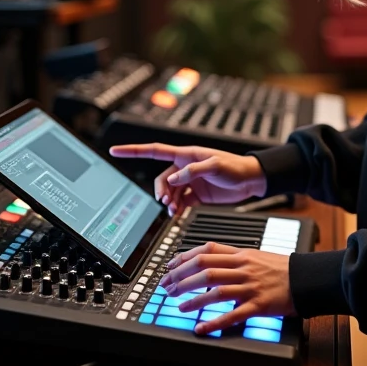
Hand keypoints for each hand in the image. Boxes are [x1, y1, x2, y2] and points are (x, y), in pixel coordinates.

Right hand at [108, 143, 266, 214]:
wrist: (251, 180)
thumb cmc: (236, 167)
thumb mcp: (215, 166)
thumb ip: (192, 172)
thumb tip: (173, 180)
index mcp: (186, 155)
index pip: (154, 151)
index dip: (133, 151)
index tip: (115, 150)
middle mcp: (185, 168)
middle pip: (161, 179)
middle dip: (160, 191)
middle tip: (166, 202)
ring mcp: (189, 182)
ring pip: (169, 192)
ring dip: (167, 202)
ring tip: (173, 210)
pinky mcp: (196, 195)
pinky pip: (179, 202)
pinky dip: (175, 209)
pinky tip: (177, 214)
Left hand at [159, 242, 293, 334]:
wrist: (307, 279)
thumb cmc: (283, 269)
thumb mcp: (258, 256)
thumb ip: (235, 259)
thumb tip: (211, 264)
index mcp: (242, 255)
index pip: (207, 251)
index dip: (184, 258)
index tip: (170, 266)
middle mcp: (243, 268)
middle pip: (205, 269)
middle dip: (182, 278)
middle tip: (168, 287)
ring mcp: (250, 287)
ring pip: (215, 290)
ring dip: (193, 299)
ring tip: (179, 306)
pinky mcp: (258, 306)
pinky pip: (232, 315)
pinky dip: (214, 323)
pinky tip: (201, 328)